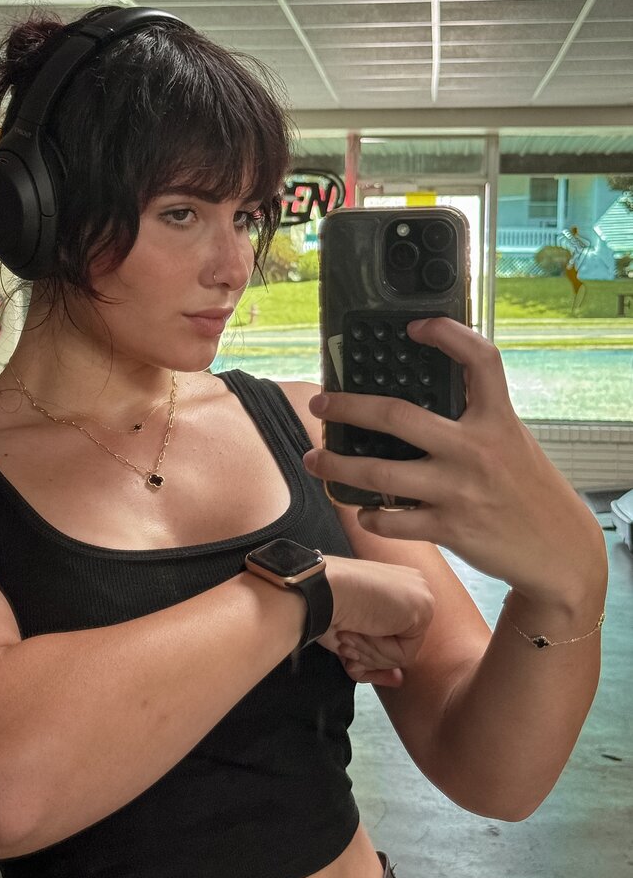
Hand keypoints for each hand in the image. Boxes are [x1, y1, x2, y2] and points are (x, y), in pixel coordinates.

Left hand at [304, 318, 606, 606]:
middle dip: (348, 408)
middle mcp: (475, 449)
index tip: (416, 326)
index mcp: (497, 420)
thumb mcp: (513, 442)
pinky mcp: (450, 528)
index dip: (448, 335)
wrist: (561, 551)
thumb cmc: (530, 492)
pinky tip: (364, 510)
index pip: (480, 361)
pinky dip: (371, 516)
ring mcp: (459, 490)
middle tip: (321, 404)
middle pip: (397, 416)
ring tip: (315, 460)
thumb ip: (475, 422)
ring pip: (380, 472)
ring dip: (338, 466)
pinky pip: (393, 520)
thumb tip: (417, 409)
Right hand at [316, 554, 434, 686]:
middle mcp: (413, 587)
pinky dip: (378, 651)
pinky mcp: (422, 609)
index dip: (368, 648)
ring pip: (402, 654)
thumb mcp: (354, 634)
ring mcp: (421, 596)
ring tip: (350, 632)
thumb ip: (377, 655)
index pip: (396, 636)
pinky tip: (362, 629)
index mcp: (397, 586)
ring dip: (370, 652)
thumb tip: (398, 679)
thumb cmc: (326, 606)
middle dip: (369, 652)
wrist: (320, 591)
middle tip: (346, 637)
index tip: (343, 637)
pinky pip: (404, 656)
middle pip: (401, 646)